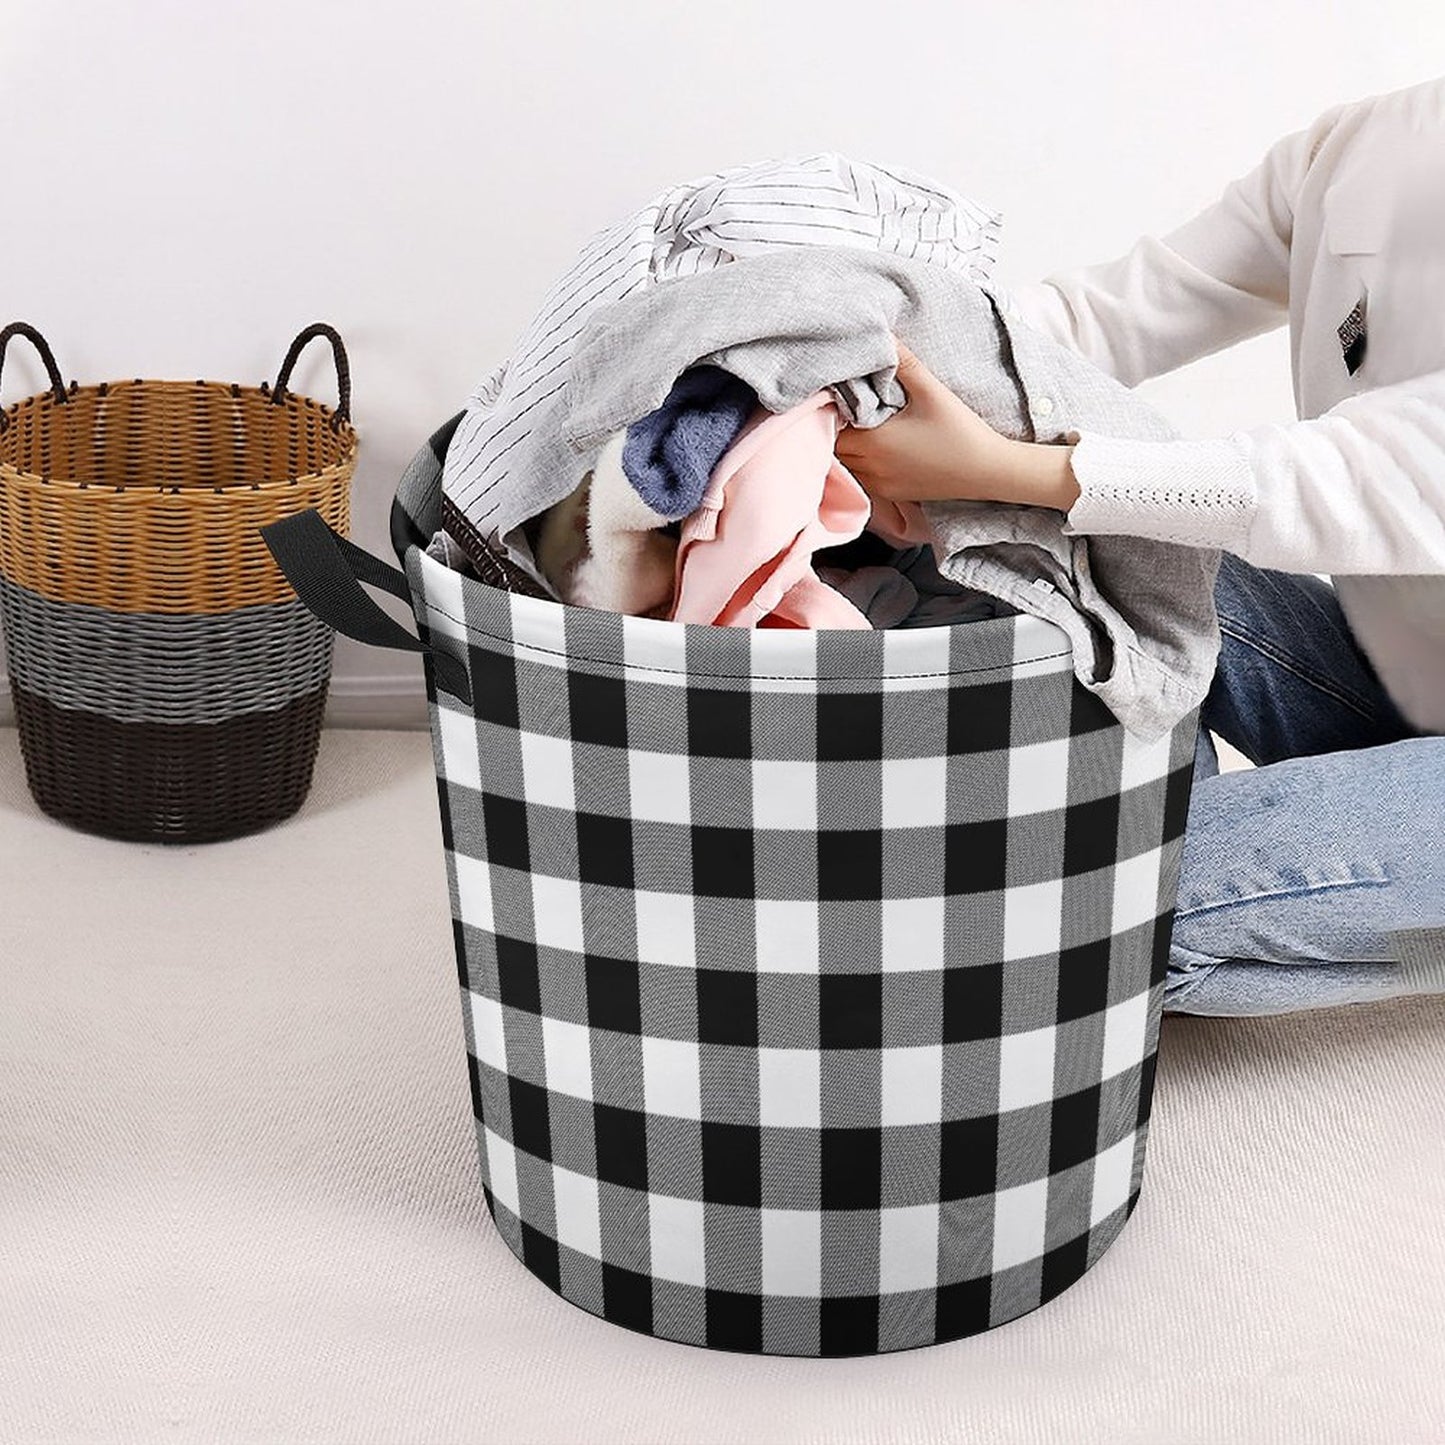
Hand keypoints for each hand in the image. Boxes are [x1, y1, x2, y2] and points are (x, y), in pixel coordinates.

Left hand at [835, 339, 1080, 511]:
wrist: (987, 471)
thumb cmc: (960, 430)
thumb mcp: (931, 392)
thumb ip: (904, 363)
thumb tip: (884, 334)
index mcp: (873, 442)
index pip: (831, 428)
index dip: (830, 412)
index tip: (838, 396)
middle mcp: (870, 468)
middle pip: (833, 449)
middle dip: (835, 430)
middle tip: (845, 408)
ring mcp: (879, 484)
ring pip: (846, 466)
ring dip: (847, 449)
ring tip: (859, 428)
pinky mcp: (891, 494)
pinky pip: (862, 479)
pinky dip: (862, 465)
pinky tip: (877, 449)